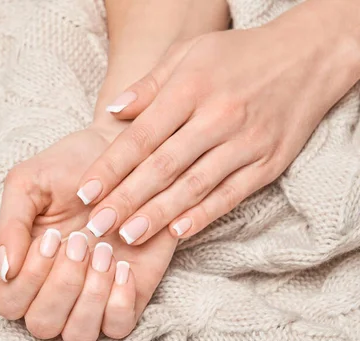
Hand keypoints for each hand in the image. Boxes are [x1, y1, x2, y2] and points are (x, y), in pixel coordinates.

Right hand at [0, 125, 176, 340]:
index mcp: (25, 266)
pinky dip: (118, 303)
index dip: (26, 280)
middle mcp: (55, 289)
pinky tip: (122, 266)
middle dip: (61, 285)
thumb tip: (4, 269)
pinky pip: (119, 327)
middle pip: (42, 325)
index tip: (52, 237)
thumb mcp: (28, 183)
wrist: (122, 152)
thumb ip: (10, 224)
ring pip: (79, 335)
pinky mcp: (130, 295)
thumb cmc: (69, 169)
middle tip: (79, 240)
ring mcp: (92, 297)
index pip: (8, 303)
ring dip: (89, 297)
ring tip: (103, 251)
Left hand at [76, 14, 359, 244]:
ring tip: (128, 236)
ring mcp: (244, 143)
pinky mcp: (267, 164)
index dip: (111, 167)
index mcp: (190, 89)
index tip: (85, 192)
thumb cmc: (237, 54)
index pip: (141, 136)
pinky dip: (203, 215)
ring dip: (158, 215)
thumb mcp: (188, 53)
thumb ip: (149, 86)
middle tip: (97, 226)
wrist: (307, 57)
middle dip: (126, 199)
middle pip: (162, 167)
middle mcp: (217, 118)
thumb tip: (112, 113)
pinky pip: (230, 195)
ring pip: (193, 186)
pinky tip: (176, 233)